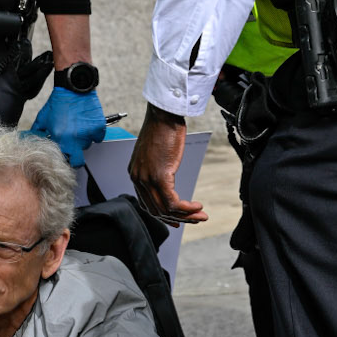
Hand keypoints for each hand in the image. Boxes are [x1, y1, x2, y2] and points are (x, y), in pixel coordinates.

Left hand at [28, 84, 106, 167]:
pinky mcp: (98, 128)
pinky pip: (98, 137)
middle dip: (76, 158)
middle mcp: (74, 139)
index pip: (63, 160)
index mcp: (59, 138)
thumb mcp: (43, 117)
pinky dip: (94, 133)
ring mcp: (87, 134)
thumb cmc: (59, 101)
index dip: (64, 158)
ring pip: (87, 146)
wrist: (74, 87)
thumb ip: (37, 132)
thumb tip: (32, 141)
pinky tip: (88, 124)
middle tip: (74, 149)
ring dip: (83, 140)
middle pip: (78, 160)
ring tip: (78, 127)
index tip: (65, 155)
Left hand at [129, 104, 208, 225]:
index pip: (146, 203)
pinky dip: (187, 208)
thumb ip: (157, 168)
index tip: (176, 221)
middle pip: (156, 209)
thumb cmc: (163, 129)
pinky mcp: (159, 177)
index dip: (162, 215)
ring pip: (165, 209)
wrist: (163, 115)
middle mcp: (137, 178)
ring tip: (201, 216)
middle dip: (178, 218)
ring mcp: (147, 178)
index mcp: (135, 173)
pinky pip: (173, 202)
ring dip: (186, 216)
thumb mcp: (156, 153)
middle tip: (194, 220)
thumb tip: (168, 179)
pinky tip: (197, 207)